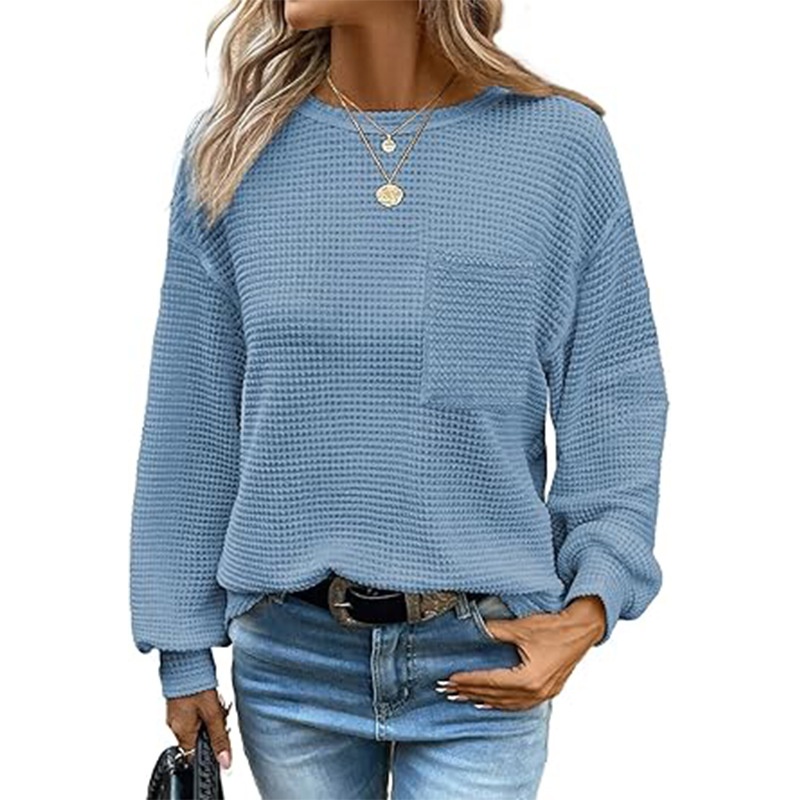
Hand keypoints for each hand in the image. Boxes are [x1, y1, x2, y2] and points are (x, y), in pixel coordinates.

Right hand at [166, 688, 232, 769]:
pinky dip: (202, 708)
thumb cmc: (196, 685)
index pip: (194, 755)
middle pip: (197, 739)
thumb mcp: (213, 714)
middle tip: (219, 715)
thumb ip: (219, 738)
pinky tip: (207, 696)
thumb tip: (225, 761)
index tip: (219, 739)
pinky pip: (192, 713)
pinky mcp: (177, 704)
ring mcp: (174, 715)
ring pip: (196, 725)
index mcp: (182, 733)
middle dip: (211, 730)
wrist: (185, 661)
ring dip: (207, 717)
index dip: (209, 749)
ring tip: (213, 702)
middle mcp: (174, 726)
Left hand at [439, 595, 605, 710]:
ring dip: (483, 700)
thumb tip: (474, 626)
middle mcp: (535, 691)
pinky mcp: (547, 691)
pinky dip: (501, 703)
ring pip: (506, 703)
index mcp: (529, 678)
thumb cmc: (556, 627)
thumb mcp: (521, 627)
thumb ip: (495, 630)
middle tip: (447, 690)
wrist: (583, 629)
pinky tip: (489, 703)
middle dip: (470, 692)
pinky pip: (519, 703)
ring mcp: (543, 694)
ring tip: (463, 698)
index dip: (469, 680)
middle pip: (496, 695)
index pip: (491, 682)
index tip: (450, 679)